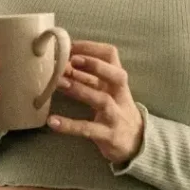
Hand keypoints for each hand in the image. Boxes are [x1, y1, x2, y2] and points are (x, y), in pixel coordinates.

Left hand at [49, 41, 143, 164]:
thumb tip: (62, 64)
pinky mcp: (108, 136)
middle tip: (72, 60)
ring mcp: (116, 116)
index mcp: (118, 82)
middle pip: (116, 76)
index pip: (112, 56)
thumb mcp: (106, 92)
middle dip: (95, 66)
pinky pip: (89, 129)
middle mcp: (120, 96)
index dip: (93, 49)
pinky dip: (70, 125)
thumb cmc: (116, 112)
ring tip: (59, 83)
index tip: (71, 46)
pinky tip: (53, 122)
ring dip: (80, 90)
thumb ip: (87, 78)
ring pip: (102, 100)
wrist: (137, 144)